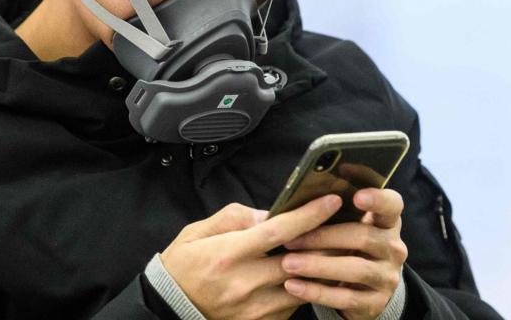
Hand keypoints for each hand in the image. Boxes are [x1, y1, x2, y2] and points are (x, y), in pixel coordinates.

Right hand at [160, 194, 343, 319]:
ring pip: (302, 286)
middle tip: (341, 226)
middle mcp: (245, 283)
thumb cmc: (184, 265)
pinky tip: (302, 276)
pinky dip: (301, 288)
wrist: (170, 307)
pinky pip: (292, 305)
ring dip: (317, 269)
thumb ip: (234, 218)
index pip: (279, 231)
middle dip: (325, 242)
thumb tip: (268, 213)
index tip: (332, 202)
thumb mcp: (198, 232)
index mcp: (229, 254)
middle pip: (300, 262)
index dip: (309, 215)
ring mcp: (254, 308)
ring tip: (327, 251)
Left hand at [280, 188, 406, 319]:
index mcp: (387, 222)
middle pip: (363, 236)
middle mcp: (393, 248)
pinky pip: (345, 297)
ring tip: (288, 264)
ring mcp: (387, 276)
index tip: (356, 196)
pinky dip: (316, 291)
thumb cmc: (347, 247)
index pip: (392, 205)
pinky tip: (293, 286)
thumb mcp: (349, 227)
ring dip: (317, 266)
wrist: (363, 290)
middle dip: (323, 237)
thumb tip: (297, 203)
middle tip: (290, 239)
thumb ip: (334, 213)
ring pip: (355, 269)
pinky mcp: (375, 302)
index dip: (377, 199)